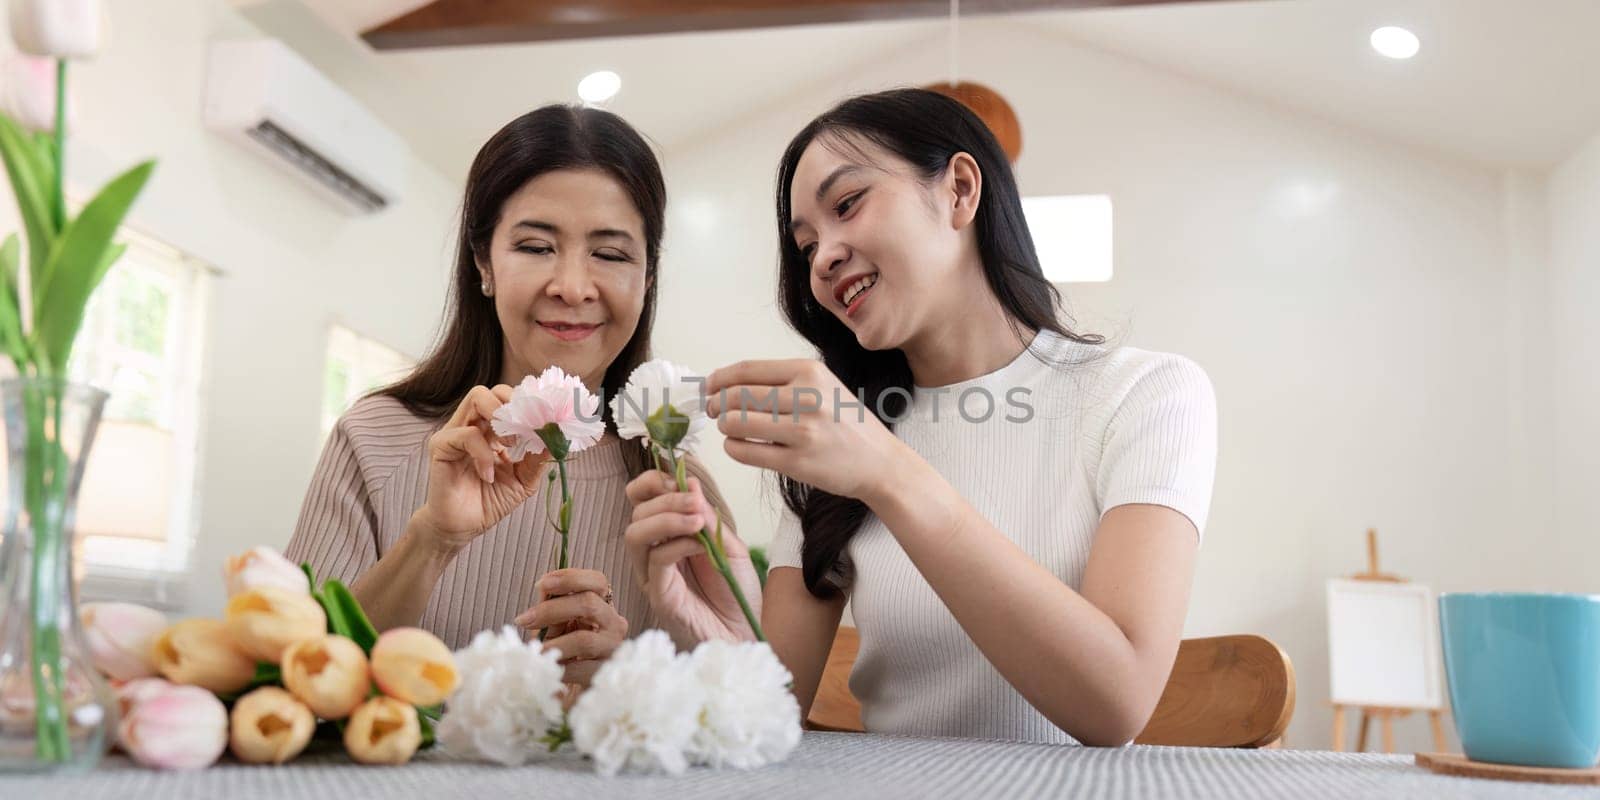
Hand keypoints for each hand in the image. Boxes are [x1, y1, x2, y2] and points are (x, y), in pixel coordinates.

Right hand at [415, 385, 551, 548]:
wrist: (463, 527)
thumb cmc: (489, 501)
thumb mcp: (523, 480)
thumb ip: (538, 457)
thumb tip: (557, 435)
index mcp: (491, 430)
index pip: (509, 400)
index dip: (529, 405)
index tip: (548, 420)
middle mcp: (473, 424)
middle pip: (493, 390)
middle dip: (515, 403)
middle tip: (528, 428)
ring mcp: (455, 432)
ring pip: (478, 398)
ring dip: (501, 416)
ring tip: (510, 445)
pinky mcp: (441, 446)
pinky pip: (467, 435)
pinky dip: (484, 453)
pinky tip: (489, 475)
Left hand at [514, 569, 627, 686]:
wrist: (577, 681)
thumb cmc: (566, 646)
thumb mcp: (557, 622)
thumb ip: (552, 605)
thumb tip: (544, 587)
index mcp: (603, 604)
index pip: (597, 581)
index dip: (571, 578)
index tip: (543, 583)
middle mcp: (614, 623)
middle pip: (589, 604)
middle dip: (552, 609)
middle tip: (525, 620)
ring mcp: (612, 648)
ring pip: (584, 640)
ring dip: (554, 644)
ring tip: (536, 650)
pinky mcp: (605, 672)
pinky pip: (579, 668)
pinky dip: (558, 666)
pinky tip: (547, 667)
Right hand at [623, 470, 759, 641]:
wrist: (745, 634)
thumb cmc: (735, 593)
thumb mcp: (728, 546)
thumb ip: (708, 519)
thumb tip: (690, 484)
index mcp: (668, 536)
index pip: (642, 499)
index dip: (653, 482)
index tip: (679, 479)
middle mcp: (654, 553)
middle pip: (637, 512)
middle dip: (666, 499)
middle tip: (695, 502)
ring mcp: (653, 575)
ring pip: (636, 534)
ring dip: (666, 518)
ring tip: (696, 520)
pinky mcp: (659, 595)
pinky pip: (655, 561)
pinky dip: (677, 545)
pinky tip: (701, 545)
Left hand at [705, 359, 905, 502]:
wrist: (880, 460)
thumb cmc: (845, 422)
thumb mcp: (822, 385)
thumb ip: (782, 380)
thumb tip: (727, 382)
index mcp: (809, 372)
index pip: (747, 370)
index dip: (719, 379)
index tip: (708, 387)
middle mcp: (806, 398)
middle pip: (737, 396)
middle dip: (716, 404)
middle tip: (714, 410)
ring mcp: (803, 431)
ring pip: (736, 423)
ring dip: (725, 426)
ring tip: (730, 428)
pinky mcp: (798, 462)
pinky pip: (745, 452)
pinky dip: (733, 448)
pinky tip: (739, 446)